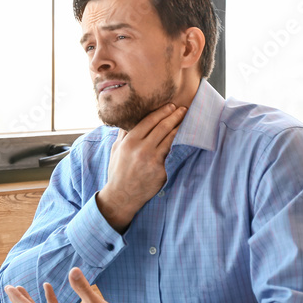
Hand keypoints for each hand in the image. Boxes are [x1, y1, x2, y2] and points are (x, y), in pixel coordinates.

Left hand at [4, 267, 127, 302]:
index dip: (18, 299)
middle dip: (18, 301)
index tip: (8, 288)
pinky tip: (47, 287)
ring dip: (29, 302)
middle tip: (9, 288)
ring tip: (21, 289)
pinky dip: (47, 301)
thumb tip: (73, 270)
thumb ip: (82, 286)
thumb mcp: (95, 302)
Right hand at [97, 103, 185, 231]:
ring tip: (186, 120)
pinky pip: (172, 153)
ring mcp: (152, 160)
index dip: (161, 112)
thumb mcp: (116, 150)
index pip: (148, 121)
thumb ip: (123, 135)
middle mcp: (141, 149)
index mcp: (129, 142)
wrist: (122, 196)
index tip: (170, 106)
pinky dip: (180, 143)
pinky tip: (186, 137)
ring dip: (180, 127)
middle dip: (174, 116)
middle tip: (183, 109)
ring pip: (170, 138)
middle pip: (162, 127)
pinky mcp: (161, 170)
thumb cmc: (118, 172)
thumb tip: (127, 120)